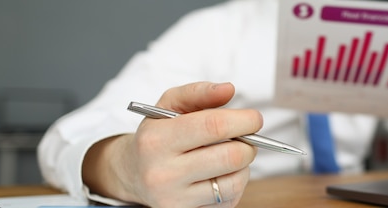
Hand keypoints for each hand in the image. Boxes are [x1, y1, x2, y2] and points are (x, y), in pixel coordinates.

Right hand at [82, 82, 260, 206]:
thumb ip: (198, 92)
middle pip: (231, 156)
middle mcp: (163, 173)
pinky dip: (234, 183)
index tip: (254, 118)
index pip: (213, 126)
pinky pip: (229, 199)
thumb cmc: (158, 134)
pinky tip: (221, 173)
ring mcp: (175, 199)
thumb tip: (228, 89)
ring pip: (235, 181)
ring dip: (243, 165)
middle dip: (249, 143)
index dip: (243, 120)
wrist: (132, 173)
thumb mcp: (168, 106)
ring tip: (230, 155)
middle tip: (246, 137)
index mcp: (157, 140)